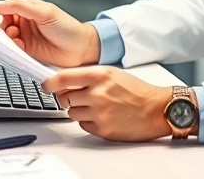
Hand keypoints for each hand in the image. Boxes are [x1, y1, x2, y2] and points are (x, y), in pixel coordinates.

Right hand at [0, 0, 100, 67]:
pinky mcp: (27, 51)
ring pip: (5, 37)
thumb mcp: (43, 12)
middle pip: (2, 22)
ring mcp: (25, 37)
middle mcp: (25, 22)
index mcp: (28, 8)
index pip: (5, 7)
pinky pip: (12, 49)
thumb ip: (18, 6)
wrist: (82, 50)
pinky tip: (19, 45)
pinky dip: (12, 47)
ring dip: (6, 37)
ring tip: (14, 36)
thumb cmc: (67, 27)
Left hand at [43, 66, 173, 141]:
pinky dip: (88, 122)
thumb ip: (90, 76)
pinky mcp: (102, 129)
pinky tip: (102, 116)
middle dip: (68, 97)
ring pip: (71, 112)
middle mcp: (98, 93)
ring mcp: (99, 113)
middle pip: (65, 97)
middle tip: (79, 96)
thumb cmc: (137, 91)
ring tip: (96, 107)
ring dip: (79, 110)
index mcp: (101, 75)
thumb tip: (65, 81)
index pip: (64, 78)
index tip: (46, 85)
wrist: (157, 110)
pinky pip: (82, 125)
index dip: (51, 83)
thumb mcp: (113, 73)